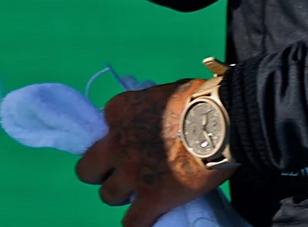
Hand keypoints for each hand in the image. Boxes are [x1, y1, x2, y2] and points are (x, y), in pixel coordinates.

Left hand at [74, 80, 234, 226]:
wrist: (220, 121)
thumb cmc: (198, 99)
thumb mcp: (162, 93)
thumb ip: (149, 109)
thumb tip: (155, 119)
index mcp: (118, 111)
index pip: (102, 129)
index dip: (117, 137)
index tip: (133, 140)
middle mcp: (117, 144)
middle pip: (87, 170)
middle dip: (100, 173)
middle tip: (119, 174)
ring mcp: (132, 173)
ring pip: (108, 196)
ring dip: (121, 196)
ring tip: (138, 195)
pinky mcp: (152, 198)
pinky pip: (132, 222)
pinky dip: (136, 223)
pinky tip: (145, 219)